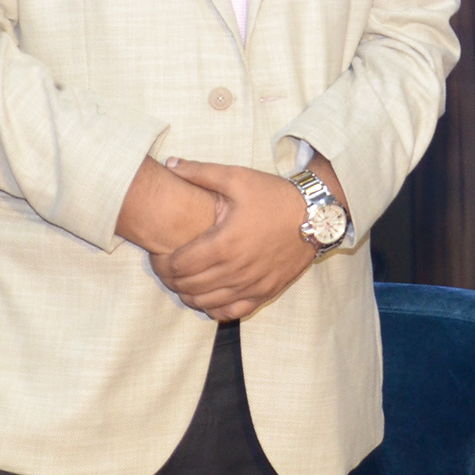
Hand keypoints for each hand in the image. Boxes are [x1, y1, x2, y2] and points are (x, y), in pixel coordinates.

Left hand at [150, 160, 316, 320]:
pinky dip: (213, 308)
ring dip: (188, 295)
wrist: (316, 215)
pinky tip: (208, 296)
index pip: (178, 265)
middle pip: (188, 286)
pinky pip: (230, 312)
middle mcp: (236, 270)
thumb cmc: (274, 196)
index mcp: (224, 243)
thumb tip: (168, 163)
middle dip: (170, 279)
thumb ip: (200, 172)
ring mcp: (251, 285)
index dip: (161, 263)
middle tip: (166, 267)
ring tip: (183, 280)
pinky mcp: (265, 293)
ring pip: (205, 303)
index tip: (158, 254)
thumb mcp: (237, 178)